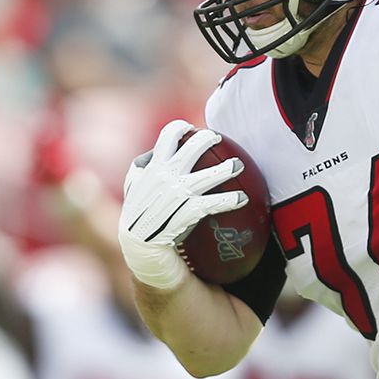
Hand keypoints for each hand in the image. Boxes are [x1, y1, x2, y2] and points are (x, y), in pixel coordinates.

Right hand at [117, 121, 248, 290]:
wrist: (140, 249)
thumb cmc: (140, 218)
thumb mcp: (135, 191)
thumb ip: (142, 173)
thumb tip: (151, 158)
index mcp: (151, 168)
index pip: (166, 137)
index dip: (181, 129)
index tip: (191, 129)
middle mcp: (163, 178)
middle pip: (190, 149)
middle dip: (207, 140)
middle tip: (219, 139)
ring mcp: (174, 196)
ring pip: (205, 176)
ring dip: (225, 169)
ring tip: (240, 164)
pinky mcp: (184, 214)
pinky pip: (211, 204)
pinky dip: (228, 200)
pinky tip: (243, 198)